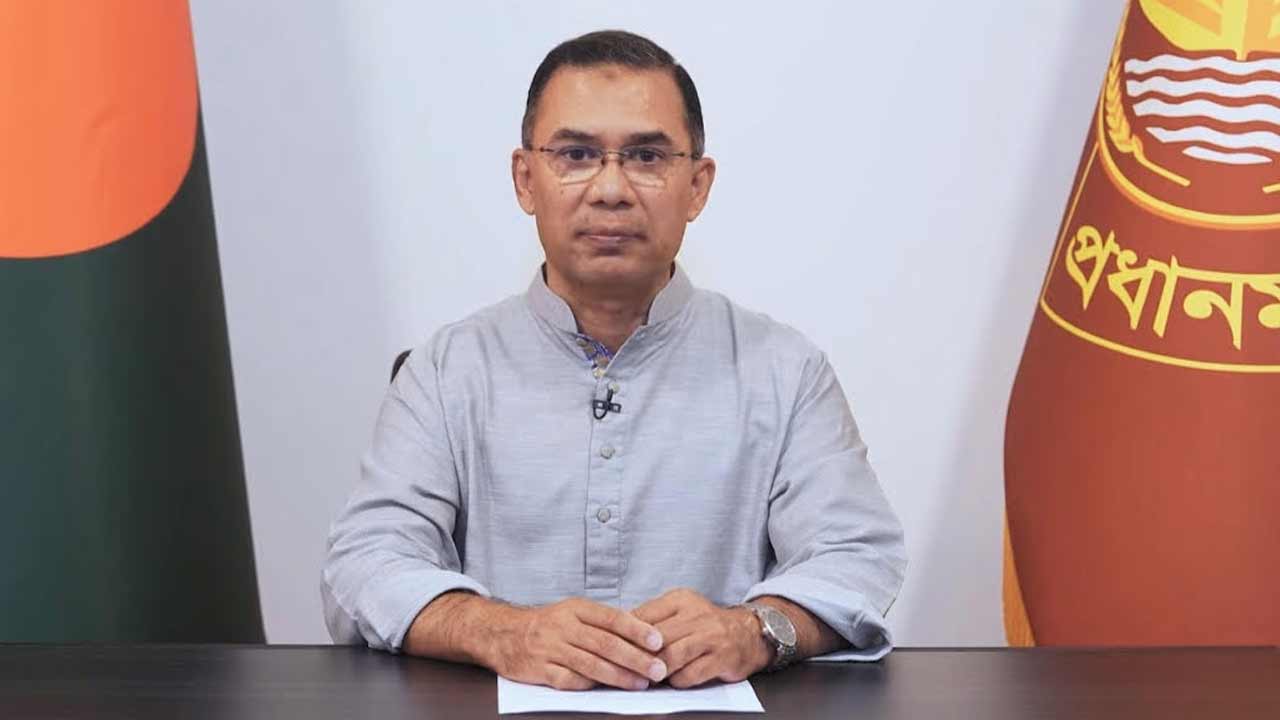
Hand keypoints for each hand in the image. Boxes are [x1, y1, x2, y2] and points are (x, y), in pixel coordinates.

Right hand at [493, 597, 667, 690]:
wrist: (503, 634)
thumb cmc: (548, 625)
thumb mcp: (573, 613)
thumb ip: (602, 623)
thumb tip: (642, 636)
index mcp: (576, 608)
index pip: (612, 618)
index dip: (637, 630)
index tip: (658, 641)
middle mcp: (563, 626)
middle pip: (605, 643)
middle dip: (635, 658)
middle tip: (658, 669)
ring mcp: (549, 648)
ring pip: (590, 664)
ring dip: (619, 676)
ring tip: (640, 683)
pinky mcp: (539, 669)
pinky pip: (568, 680)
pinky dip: (589, 685)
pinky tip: (605, 689)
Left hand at [632, 588, 772, 687]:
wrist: (748, 633)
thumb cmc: (706, 625)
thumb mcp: (680, 610)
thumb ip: (653, 618)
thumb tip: (618, 632)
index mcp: (680, 600)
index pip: (643, 616)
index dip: (625, 636)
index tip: (614, 649)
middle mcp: (696, 615)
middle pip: (655, 638)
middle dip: (638, 657)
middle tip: (627, 668)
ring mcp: (711, 636)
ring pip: (671, 657)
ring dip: (656, 671)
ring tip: (649, 677)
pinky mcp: (722, 658)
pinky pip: (690, 674)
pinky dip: (677, 680)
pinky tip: (675, 680)